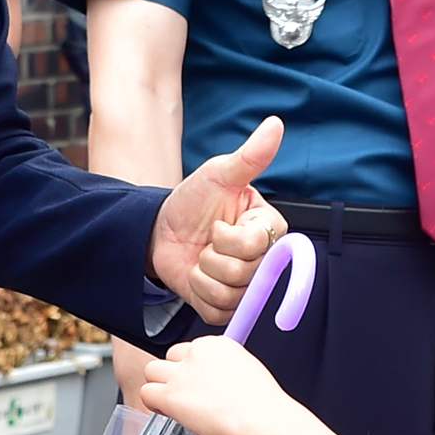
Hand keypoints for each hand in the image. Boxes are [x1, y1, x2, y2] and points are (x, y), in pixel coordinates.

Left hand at [140, 335, 292, 434]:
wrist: (258, 418)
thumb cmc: (260, 404)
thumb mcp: (248, 373)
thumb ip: (227, 372)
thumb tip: (219, 384)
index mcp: (217, 345)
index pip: (192, 349)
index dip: (192, 368)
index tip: (199, 382)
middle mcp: (196, 353)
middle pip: (171, 356)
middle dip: (174, 373)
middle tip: (185, 393)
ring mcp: (181, 373)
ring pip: (152, 370)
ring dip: (159, 385)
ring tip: (171, 402)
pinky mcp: (170, 394)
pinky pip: (147, 393)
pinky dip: (152, 403)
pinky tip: (165, 411)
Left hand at [149, 117, 288, 322]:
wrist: (159, 231)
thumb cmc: (192, 201)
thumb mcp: (218, 175)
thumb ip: (250, 156)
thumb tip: (275, 124)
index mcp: (269, 229)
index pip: (257, 245)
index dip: (230, 239)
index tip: (218, 224)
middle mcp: (263, 260)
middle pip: (245, 273)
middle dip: (214, 256)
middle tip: (207, 241)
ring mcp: (246, 286)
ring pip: (232, 294)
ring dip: (204, 275)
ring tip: (201, 257)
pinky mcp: (226, 306)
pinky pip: (218, 310)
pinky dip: (199, 293)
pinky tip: (196, 276)